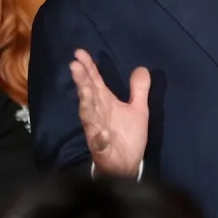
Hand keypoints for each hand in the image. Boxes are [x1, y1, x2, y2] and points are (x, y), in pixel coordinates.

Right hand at [71, 48, 149, 177]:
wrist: (127, 164)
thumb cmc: (128, 135)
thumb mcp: (138, 110)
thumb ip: (139, 89)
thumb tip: (142, 67)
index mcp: (105, 103)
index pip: (94, 82)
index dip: (88, 68)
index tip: (79, 53)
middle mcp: (98, 114)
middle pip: (88, 95)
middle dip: (82, 81)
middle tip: (75, 66)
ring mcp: (97, 131)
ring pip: (89, 116)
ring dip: (86, 104)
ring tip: (86, 91)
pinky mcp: (101, 148)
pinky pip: (99, 142)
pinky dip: (100, 138)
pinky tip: (101, 133)